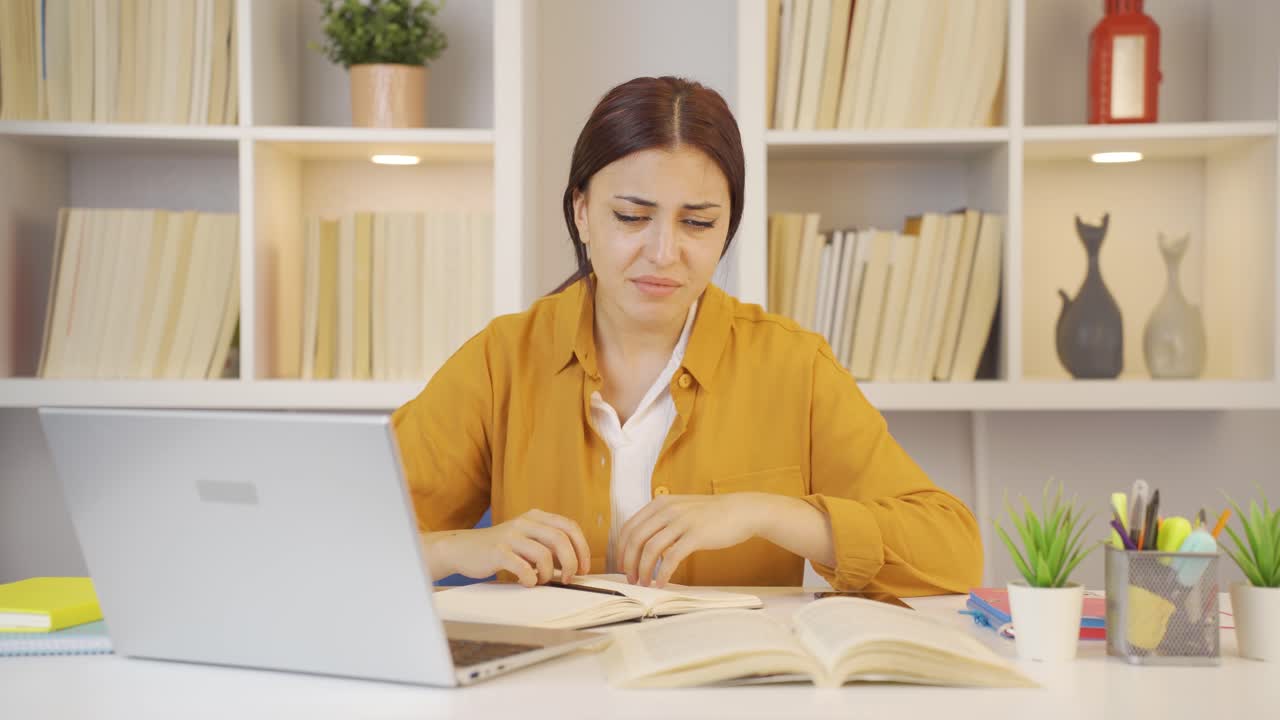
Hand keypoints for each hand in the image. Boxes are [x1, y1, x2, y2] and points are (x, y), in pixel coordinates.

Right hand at [424, 509, 591, 586]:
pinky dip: (530, 578)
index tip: (585, 568)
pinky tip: (526, 581)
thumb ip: (548, 546)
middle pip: (560, 539)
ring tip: (541, 580)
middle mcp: (525, 522)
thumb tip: (576, 566)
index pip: (569, 526)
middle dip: (570, 562)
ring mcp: (510, 535)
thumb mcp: (527, 539)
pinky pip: (522, 566)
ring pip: (543, 554)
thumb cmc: (501, 549)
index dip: (582, 548)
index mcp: (536, 517)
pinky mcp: (497, 551)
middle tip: (568, 578)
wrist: (463, 549)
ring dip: (548, 574)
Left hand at [616, 493, 770, 587]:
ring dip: (643, 570)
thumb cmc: (712, 515)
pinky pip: (671, 557)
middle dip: (628, 562)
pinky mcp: (696, 535)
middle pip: (635, 539)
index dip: (621, 548)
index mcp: (660, 503)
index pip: (629, 526)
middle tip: (630, 578)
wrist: (742, 511)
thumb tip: (643, 543)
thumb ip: (662, 520)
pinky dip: (663, 573)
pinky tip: (662, 582)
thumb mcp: (681, 509)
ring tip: (644, 583)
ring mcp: (682, 521)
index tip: (622, 564)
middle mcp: (668, 510)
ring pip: (650, 549)